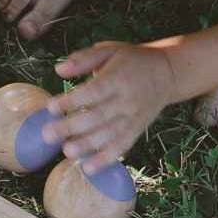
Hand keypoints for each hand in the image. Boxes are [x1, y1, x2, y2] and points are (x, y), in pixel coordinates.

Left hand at [39, 42, 175, 171]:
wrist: (168, 72)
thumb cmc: (132, 60)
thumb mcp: (109, 50)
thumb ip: (83, 59)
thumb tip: (58, 70)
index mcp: (118, 78)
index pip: (93, 92)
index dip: (72, 101)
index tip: (51, 107)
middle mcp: (127, 100)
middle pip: (98, 116)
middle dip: (72, 127)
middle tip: (48, 135)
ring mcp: (134, 117)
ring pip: (110, 135)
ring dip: (88, 146)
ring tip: (67, 152)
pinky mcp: (138, 130)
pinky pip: (123, 146)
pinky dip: (106, 159)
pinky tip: (88, 168)